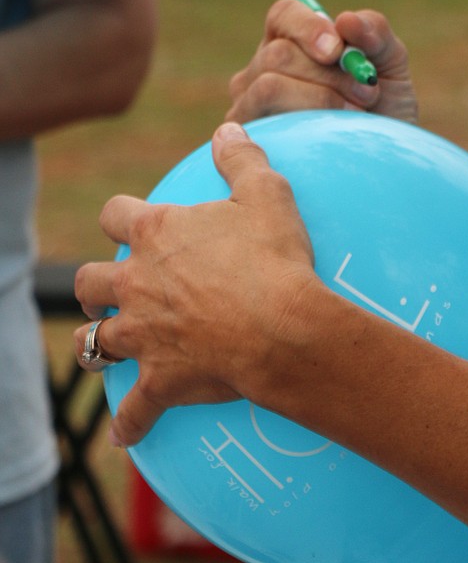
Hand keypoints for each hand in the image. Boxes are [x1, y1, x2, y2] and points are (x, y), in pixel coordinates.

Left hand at [73, 123, 318, 444]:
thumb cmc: (276, 259)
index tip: (129, 221)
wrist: (281, 330)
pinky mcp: (157, 380)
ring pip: (95, 341)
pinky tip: (128, 434)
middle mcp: (136, 282)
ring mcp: (142, 334)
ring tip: (106, 348)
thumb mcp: (267, 194)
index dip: (120, 216)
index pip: (117, 214)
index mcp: (158, 235)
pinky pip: (133, 409)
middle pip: (91, 281)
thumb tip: (226, 129)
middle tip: (109, 288)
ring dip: (98, 343)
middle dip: (95, 285)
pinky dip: (130, 422)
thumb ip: (242, 158)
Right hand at [227, 0, 418, 123]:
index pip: (284, 15)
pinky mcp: (250, 141)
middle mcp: (261, 69)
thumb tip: (346, 19)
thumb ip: (376, 33)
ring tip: (354, 115)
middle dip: (330, 74)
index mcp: (291, 40)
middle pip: (279, 53)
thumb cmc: (385, 109)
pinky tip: (330, 136)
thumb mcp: (390, 65)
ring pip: (269, 86)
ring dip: (321, 100)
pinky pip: (266, 124)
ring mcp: (248, 106)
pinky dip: (307, 126)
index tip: (337, 50)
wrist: (385, 164)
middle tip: (367, 93)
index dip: (309, 27)